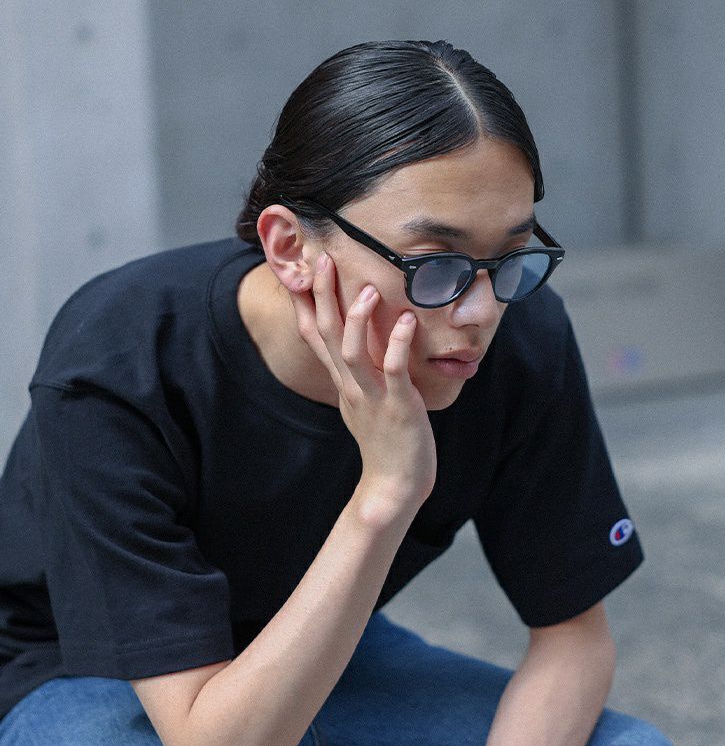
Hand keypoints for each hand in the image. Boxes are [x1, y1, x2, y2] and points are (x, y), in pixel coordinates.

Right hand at [288, 252, 436, 520]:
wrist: (394, 485)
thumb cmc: (385, 441)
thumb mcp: (363, 400)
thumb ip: (358, 372)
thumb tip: (355, 347)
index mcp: (342, 382)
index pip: (314, 336)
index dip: (304, 304)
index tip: (298, 271)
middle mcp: (350, 385)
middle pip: (326, 335)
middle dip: (323, 297)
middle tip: (323, 260)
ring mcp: (371, 397)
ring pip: (352, 352)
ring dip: (357, 320)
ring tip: (367, 289)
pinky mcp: (397, 407)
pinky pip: (393, 372)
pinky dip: (397, 345)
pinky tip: (406, 321)